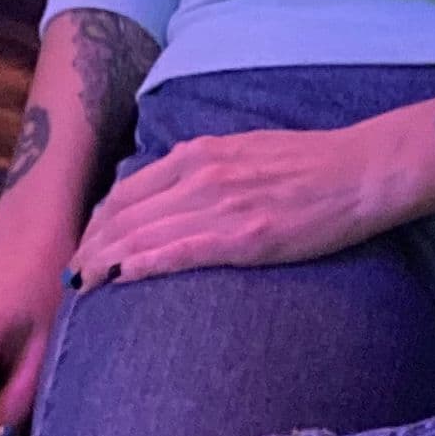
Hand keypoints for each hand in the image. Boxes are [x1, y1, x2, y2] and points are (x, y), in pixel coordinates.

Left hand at [68, 122, 405, 286]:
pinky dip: (140, 266)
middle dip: (90, 247)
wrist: (362, 172)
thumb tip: (172, 191)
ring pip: (140, 235)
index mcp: (201, 153)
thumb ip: (205, 167)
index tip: (85, 246)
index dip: (97, 223)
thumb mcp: (246, 150)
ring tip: (84, 285)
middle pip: (123, 215)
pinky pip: (176, 252)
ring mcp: (220, 204)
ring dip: (104, 262)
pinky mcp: (243, 237)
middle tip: (72, 275)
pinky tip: (119, 280)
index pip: (126, 191)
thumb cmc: (312, 164)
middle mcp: (201, 174)